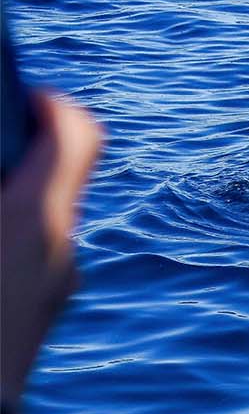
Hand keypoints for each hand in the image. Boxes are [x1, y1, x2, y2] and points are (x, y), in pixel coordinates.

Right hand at [1, 90, 101, 399]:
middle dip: (11, 161)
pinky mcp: (44, 315)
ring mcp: (57, 286)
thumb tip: (2, 182)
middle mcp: (60, 248)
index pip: (76, 133)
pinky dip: (5, 244)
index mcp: (31, 217)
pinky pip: (30, 259)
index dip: (47, 104)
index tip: (16, 98)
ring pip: (38, 221)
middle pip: (53, 176)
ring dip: (6, 207)